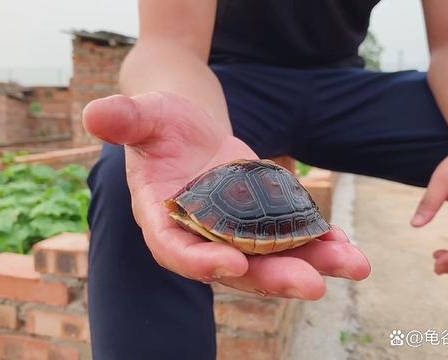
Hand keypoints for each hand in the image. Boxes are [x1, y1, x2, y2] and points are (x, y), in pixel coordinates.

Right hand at [83, 92, 369, 298]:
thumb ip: (125, 119)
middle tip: (311, 285)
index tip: (234, 262)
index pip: (176, 249)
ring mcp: (234, 232)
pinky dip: (319, 242)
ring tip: (353, 265)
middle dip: (272, 277)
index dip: (201, 260)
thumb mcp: (145, 116)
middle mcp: (200, 235)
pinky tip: (348, 246)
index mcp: (163, 218)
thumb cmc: (161, 124)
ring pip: (271, 258)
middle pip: (234, 265)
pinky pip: (290, 238)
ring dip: (311, 264)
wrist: (190, 131)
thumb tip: (94, 113)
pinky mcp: (261, 222)